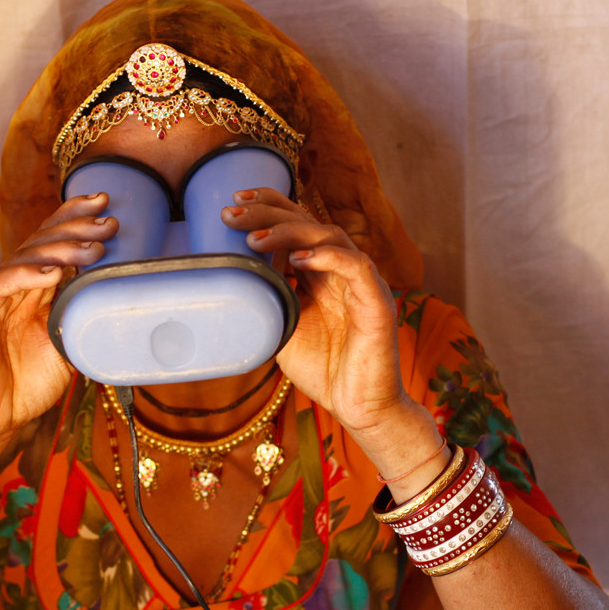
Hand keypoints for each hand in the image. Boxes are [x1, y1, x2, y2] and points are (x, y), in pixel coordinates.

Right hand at [0, 192, 114, 448]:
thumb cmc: (26, 387)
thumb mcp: (67, 347)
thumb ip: (81, 318)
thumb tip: (116, 294)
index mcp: (31, 290)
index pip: (51, 244)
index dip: (74, 218)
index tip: (106, 205)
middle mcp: (10, 287)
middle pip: (40, 244)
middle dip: (75, 227)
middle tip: (108, 222)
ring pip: (22, 260)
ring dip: (58, 250)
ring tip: (92, 248)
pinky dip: (24, 275)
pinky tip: (52, 271)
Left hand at [225, 189, 412, 435]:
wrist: (358, 407)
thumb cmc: (324, 369)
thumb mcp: (282, 329)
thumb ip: (267, 300)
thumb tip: (231, 278)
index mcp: (321, 273)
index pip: (297, 225)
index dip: (269, 206)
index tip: (233, 202)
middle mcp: (342, 271)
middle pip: (309, 223)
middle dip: (268, 212)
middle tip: (231, 214)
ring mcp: (362, 284)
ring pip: (330, 237)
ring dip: (290, 232)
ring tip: (253, 238)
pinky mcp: (377, 303)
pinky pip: (356, 266)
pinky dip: (327, 256)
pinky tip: (297, 257)